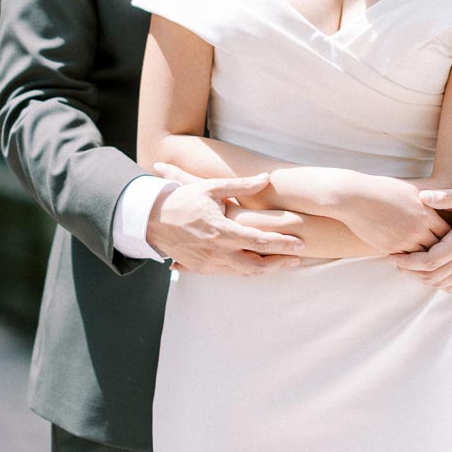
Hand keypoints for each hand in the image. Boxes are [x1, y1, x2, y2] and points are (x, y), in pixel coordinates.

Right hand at [146, 171, 303, 275]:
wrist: (151, 220)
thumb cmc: (182, 200)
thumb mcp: (211, 188)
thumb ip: (241, 185)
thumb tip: (266, 178)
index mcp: (221, 231)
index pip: (260, 241)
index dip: (283, 243)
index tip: (300, 243)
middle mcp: (217, 251)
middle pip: (257, 265)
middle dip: (280, 262)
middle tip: (298, 256)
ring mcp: (208, 263)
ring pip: (244, 272)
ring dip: (266, 268)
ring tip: (284, 261)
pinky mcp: (201, 269)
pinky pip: (230, 273)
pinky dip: (247, 270)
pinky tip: (259, 265)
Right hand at [331, 172, 450, 254]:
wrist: (354, 197)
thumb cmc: (383, 189)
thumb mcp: (411, 189)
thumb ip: (429, 199)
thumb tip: (444, 201)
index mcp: (426, 213)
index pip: (449, 232)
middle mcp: (418, 229)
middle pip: (440, 248)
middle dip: (443, 251)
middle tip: (447, 254)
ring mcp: (404, 241)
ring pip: (424, 257)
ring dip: (426, 259)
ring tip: (430, 261)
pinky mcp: (390, 249)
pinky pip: (406, 261)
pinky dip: (410, 261)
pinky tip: (411, 261)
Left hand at [390, 181, 451, 292]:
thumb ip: (447, 196)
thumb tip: (422, 195)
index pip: (432, 260)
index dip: (410, 261)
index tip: (394, 255)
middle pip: (434, 276)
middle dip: (411, 271)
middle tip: (394, 260)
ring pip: (444, 283)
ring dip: (422, 279)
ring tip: (407, 266)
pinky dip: (439, 284)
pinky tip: (428, 273)